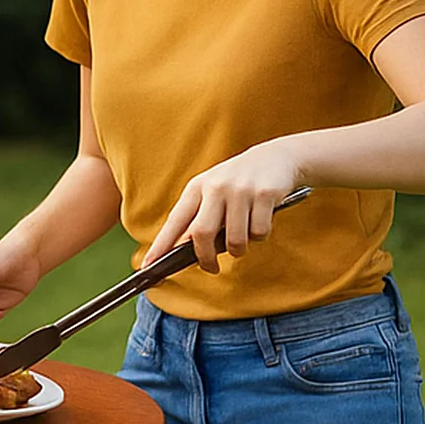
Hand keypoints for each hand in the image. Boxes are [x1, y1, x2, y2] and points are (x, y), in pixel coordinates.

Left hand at [144, 143, 301, 272]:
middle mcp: (215, 187)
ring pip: (234, 240)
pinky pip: (259, 232)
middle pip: (201, 234)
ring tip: (241, 239)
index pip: (174, 221)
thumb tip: (180, 248)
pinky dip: (259, 236)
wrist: (276, 157)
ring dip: (238, 249)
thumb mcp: (211, 191)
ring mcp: (240, 190)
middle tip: (211, 267)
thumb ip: (197, 216)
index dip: (161, 245)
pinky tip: (259, 221)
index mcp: (196, 188)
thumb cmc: (237, 182)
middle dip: (205, 258)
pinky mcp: (264, 194)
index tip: (148, 265)